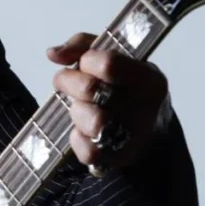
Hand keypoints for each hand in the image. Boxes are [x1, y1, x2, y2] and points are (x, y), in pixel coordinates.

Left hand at [48, 32, 168, 175]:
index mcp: (150, 79)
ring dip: (76, 112)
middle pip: (91, 90)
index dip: (86, 61)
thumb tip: (53, 53)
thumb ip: (83, 45)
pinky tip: (83, 130)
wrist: (148, 134)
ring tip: (80, 108)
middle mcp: (146, 109)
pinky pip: (85, 148)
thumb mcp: (113, 58)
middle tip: (66, 83)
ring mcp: (133, 137)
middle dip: (69, 83)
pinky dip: (77, 138)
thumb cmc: (125, 89)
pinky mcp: (117, 160)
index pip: (109, 64)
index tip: (83, 64)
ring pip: (90, 120)